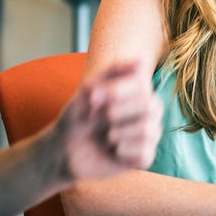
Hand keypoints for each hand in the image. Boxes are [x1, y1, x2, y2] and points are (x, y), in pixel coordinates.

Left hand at [51, 62, 162, 181]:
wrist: (64, 149)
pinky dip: (123, 152)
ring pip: (147, 130)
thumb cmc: (78, 116)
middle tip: (97, 118)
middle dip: (117, 112)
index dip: (117, 91)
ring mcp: (148, 135)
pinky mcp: (143, 158)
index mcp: (139, 92)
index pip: (144, 86)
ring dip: (118, 133)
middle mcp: (149, 112)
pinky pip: (145, 153)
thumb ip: (115, 72)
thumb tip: (142, 57)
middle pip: (150, 107)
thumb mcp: (90, 89)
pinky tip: (113, 151)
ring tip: (106, 136)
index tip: (92, 96)